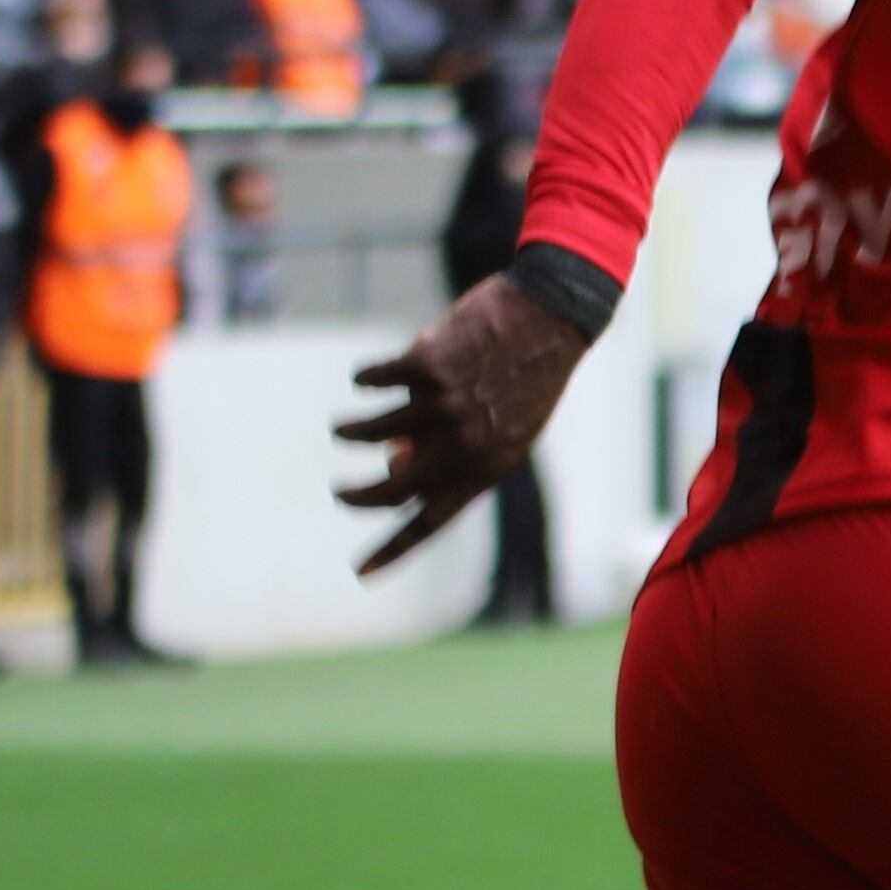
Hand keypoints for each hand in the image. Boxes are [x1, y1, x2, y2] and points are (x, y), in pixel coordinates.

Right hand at [336, 274, 583, 572]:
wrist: (550, 316)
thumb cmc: (526, 378)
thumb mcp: (506, 430)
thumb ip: (458, 454)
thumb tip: (397, 464)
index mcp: (487, 467)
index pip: (432, 522)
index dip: (392, 551)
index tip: (359, 573)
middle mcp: (464, 442)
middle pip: (391, 487)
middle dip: (355, 497)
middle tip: (339, 492)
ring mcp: (444, 403)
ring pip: (371, 431)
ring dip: (349, 432)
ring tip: (342, 428)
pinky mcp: (426, 364)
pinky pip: (373, 380)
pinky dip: (364, 380)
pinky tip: (366, 379)